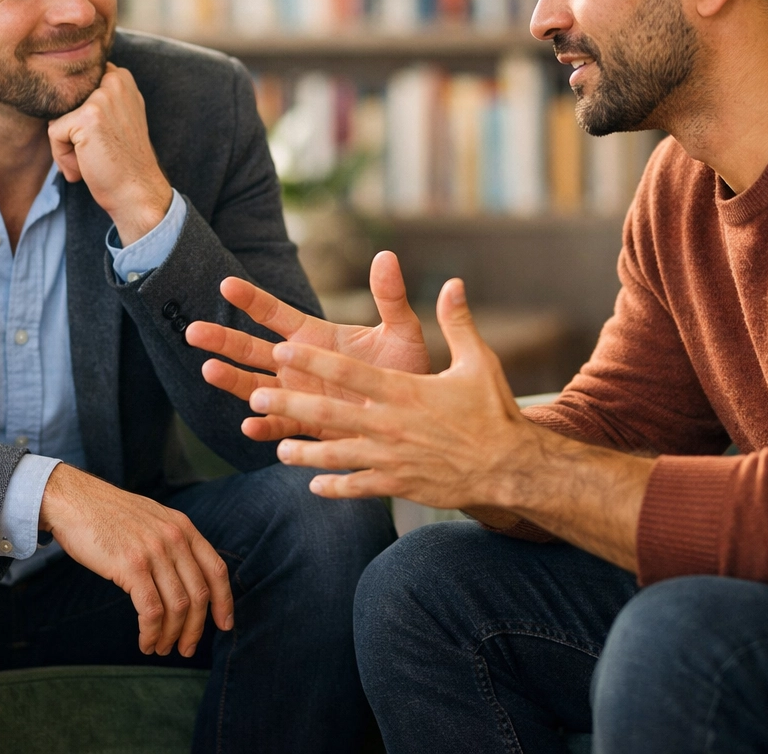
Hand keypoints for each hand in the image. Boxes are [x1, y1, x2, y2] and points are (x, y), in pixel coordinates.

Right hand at [38, 464, 232, 657]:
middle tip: (186, 649)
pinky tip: (146, 642)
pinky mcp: (131, 566)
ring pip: (177, 606)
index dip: (224, 601)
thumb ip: (172, 543)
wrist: (74, 500)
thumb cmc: (108, 515)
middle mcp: (175, 538)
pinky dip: (152, 632)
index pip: (216, 569)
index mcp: (183, 527)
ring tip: (162, 649)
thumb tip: (184, 580)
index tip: (224, 625)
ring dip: (172, 635)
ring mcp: (154, 552)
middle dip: (196, 629)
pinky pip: (151, 610)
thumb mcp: (152, 520)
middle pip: (199, 594)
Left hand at [47, 63, 172, 244]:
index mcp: (122, 78)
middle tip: (98, 150)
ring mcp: (101, 98)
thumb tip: (56, 92)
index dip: (80, 116)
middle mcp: (114, 81)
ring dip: (67, 145)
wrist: (137, 192)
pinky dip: (63, 157)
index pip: (76, 87)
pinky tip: (85, 166)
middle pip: (64, 103)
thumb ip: (98, 98)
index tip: (103, 137)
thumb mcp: (120, 117)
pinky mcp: (86, 118)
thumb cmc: (123, 161)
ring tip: (92, 158)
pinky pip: (53, 133)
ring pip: (58, 119)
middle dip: (72, 130)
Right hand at [185, 251, 431, 441]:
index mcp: (314, 336)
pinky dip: (266, 426)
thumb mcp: (401, 331)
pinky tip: (250, 424)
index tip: (226, 283)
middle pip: (251, 350)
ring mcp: (300, 396)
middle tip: (193, 332)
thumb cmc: (408, 369)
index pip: (274, 313)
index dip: (251, 299)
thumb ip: (389, 297)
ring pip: (256, 387)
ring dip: (233, 380)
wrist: (418, 416)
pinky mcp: (310, 427)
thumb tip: (386, 255)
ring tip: (209, 371)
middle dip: (222, 340)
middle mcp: (298, 365)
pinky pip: (281, 427)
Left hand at [246, 276, 530, 508]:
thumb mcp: (478, 361)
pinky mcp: (398, 484)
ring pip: (335, 454)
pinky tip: (314, 484)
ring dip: (304, 451)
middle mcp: (391, 424)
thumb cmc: (494, 412)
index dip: (312, 360)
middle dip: (290, 402)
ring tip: (279, 447)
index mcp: (405, 391)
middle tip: (257, 393)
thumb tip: (453, 283)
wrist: (510, 468)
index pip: (349, 372)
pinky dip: (334, 485)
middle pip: (329, 412)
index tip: (282, 347)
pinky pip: (358, 485)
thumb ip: (458, 322)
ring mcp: (391, 458)